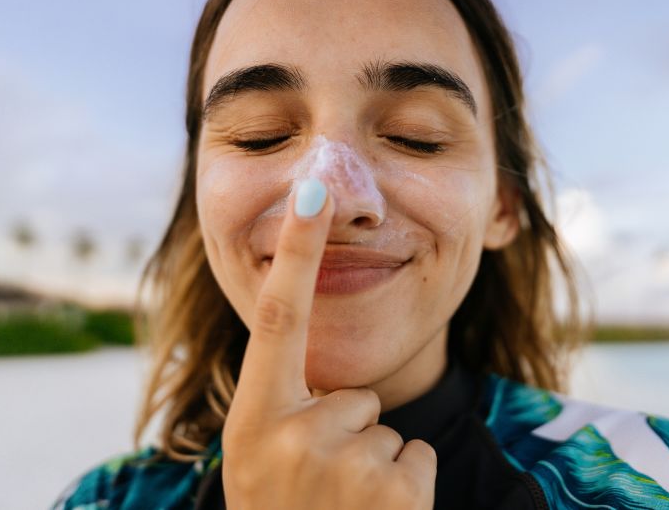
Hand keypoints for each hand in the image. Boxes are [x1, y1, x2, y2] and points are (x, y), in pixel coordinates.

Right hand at [222, 179, 436, 509]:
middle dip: (348, 432)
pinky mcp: (397, 490)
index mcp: (253, 420)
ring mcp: (346, 466)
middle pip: (354, 393)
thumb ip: (281, 405)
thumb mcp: (256, 460)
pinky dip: (402, 483)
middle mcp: (292, 436)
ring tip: (339, 507)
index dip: (294, 251)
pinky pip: (415, 455)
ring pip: (385, 428)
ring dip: (372, 464)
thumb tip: (312, 357)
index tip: (312, 190)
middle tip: (317, 486)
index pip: (277, 318)